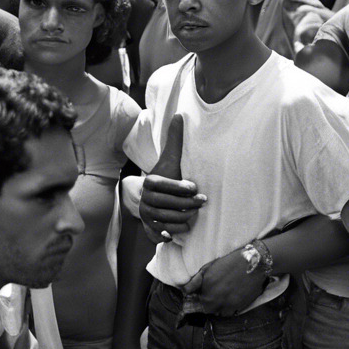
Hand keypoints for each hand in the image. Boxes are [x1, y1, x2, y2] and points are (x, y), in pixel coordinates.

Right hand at [138, 116, 204, 242]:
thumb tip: (179, 114)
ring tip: (195, 215)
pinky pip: (158, 233)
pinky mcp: (149, 228)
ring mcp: (146, 215)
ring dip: (182, 219)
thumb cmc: (170, 174)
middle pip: (166, 204)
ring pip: (164, 220)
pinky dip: (167, 234)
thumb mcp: (172, 158)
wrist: (157, 195)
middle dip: (186, 204)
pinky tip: (177, 233)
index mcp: (149, 182)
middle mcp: (144, 199)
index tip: (195, 187)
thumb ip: (176, 138)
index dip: (179, 187)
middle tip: (203, 201)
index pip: (163, 185)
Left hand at [182, 248, 266, 314]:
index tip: (204, 293)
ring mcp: (225, 304)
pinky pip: (228, 313)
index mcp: (205, 286)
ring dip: (218, 306)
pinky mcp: (237, 307)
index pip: (197, 299)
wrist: (254, 263)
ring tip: (224, 296)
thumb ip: (195, 280)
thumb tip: (185, 291)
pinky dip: (227, 309)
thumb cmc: (231, 261)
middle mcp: (213, 298)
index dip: (200, 296)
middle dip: (209, 302)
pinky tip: (231, 299)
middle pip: (206, 307)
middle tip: (216, 293)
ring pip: (217, 312)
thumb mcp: (210, 267)